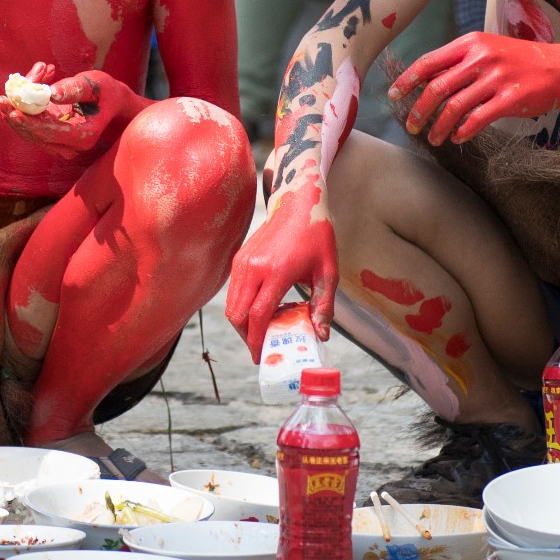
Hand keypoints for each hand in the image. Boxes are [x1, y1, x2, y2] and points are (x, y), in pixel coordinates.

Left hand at [0, 63, 143, 159]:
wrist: (111, 102)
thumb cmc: (105, 91)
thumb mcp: (95, 85)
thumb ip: (74, 88)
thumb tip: (50, 93)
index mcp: (83, 136)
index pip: (51, 133)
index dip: (31, 123)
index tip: (14, 112)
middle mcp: (70, 144)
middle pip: (35, 135)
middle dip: (16, 117)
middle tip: (2, 100)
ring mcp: (59, 142)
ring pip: (29, 132)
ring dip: (15, 112)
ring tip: (6, 94)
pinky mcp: (51, 134)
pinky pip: (31, 125)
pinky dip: (23, 108)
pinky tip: (20, 90)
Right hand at [224, 181, 337, 360]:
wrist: (297, 202)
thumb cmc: (316, 235)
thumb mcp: (328, 271)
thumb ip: (323, 304)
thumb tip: (321, 335)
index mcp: (276, 271)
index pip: (258, 315)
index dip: (257, 340)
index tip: (262, 357)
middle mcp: (254, 268)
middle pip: (238, 315)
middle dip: (247, 337)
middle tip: (263, 348)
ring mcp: (243, 263)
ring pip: (232, 306)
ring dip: (244, 324)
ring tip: (265, 330)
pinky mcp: (239, 259)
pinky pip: (234, 292)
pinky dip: (243, 307)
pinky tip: (264, 309)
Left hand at [390, 32, 559, 144]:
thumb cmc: (519, 61)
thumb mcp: (487, 51)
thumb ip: (458, 63)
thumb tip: (425, 80)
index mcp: (471, 44)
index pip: (429, 61)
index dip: (408, 80)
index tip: (393, 96)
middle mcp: (481, 58)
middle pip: (437, 87)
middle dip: (419, 110)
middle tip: (412, 126)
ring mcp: (496, 78)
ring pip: (455, 107)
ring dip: (438, 126)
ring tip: (432, 138)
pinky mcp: (511, 99)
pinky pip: (478, 119)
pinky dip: (463, 131)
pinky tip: (457, 138)